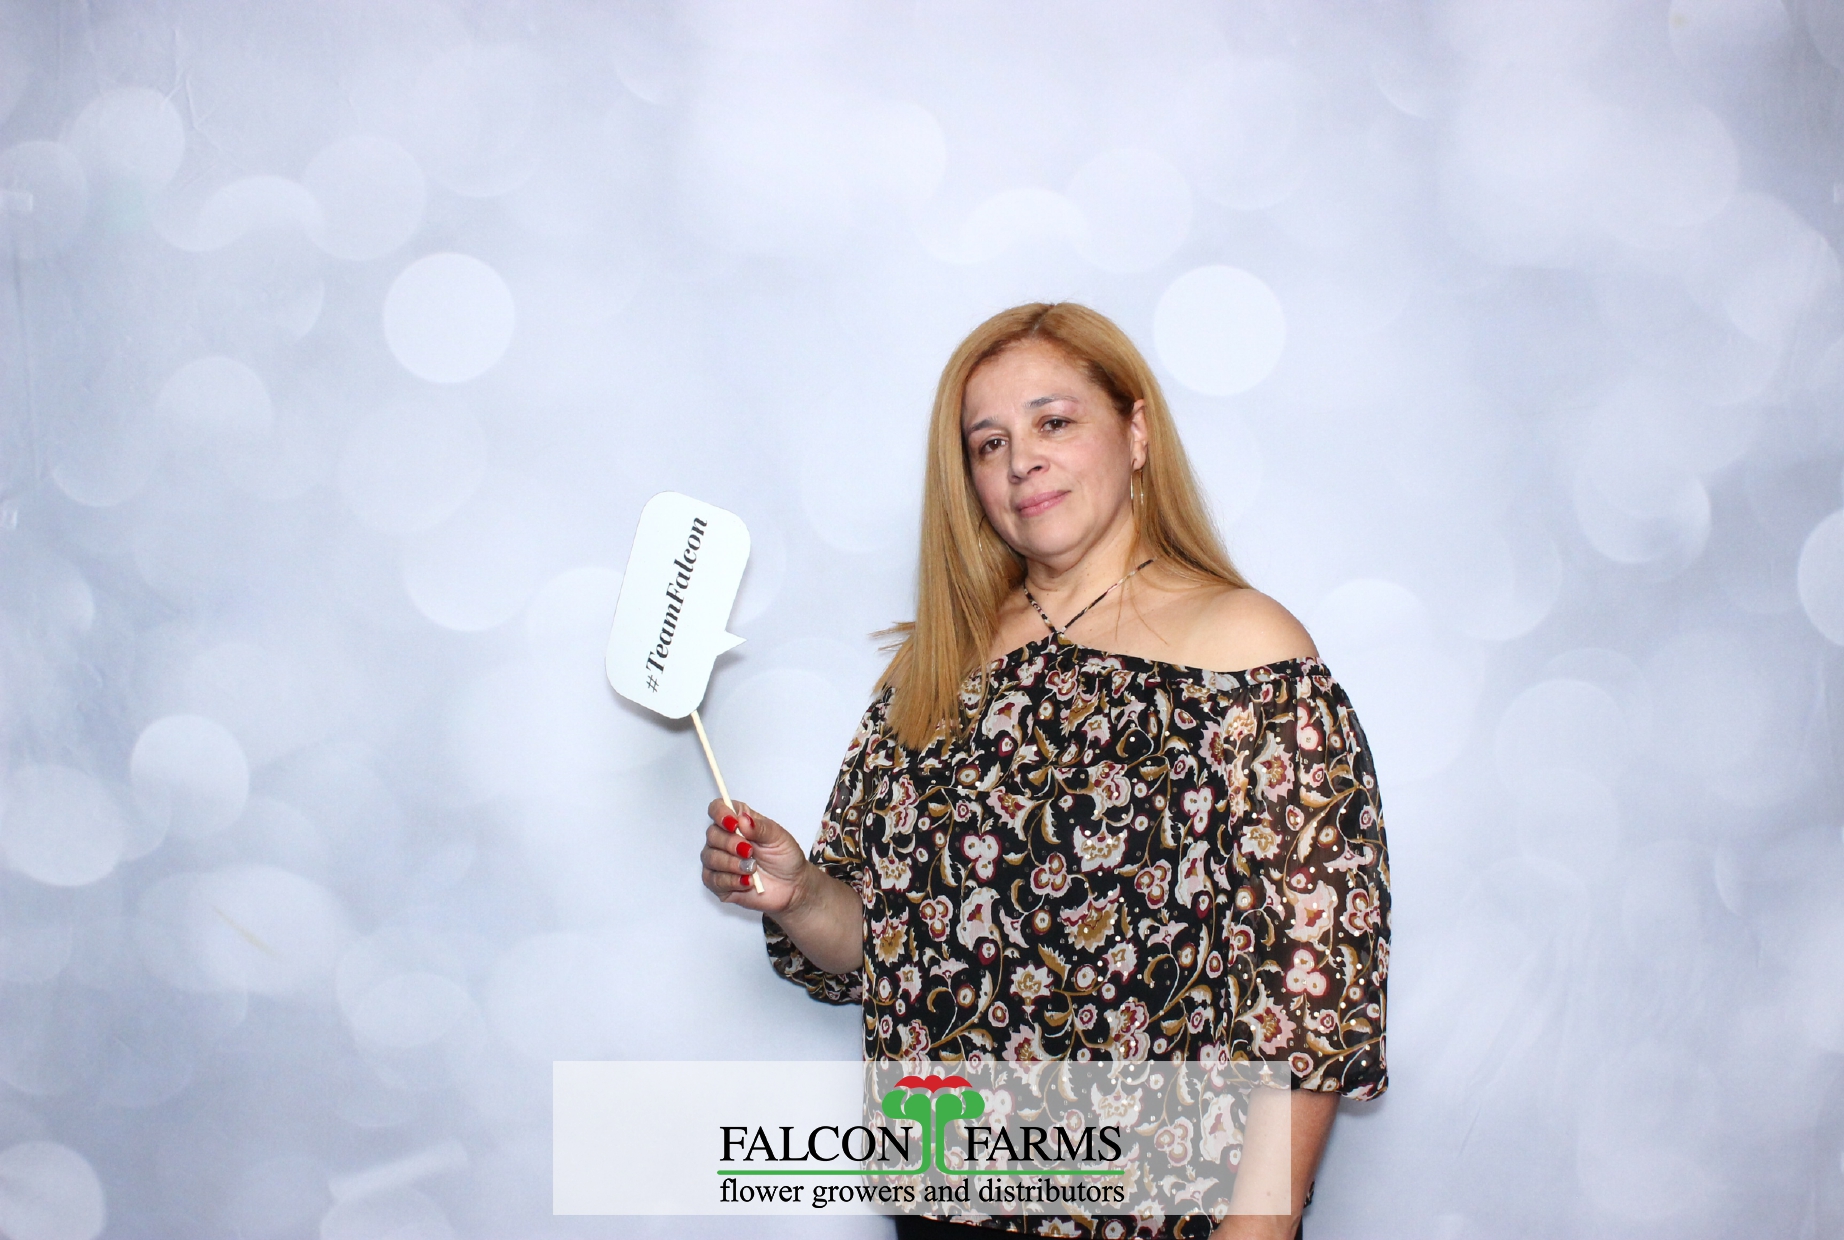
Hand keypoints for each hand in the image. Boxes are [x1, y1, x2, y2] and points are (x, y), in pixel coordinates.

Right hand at [700, 799, 809, 914]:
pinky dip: (731, 880)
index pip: (718, 808)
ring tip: (752, 869)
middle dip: (729, 843)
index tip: (733, 824)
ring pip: (709, 857)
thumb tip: (743, 819)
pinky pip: (712, 880)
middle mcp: (726, 839)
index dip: (720, 814)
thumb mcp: (779, 838)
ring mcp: (720, 861)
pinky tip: (747, 881)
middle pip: (712, 834)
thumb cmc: (785, 858)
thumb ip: (761, 828)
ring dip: (731, 863)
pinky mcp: (719, 882)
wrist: (792, 886)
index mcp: (740, 822)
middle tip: (749, 851)